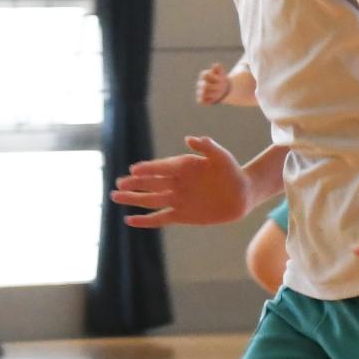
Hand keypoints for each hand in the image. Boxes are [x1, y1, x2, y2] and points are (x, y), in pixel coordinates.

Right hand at [111, 135, 252, 226]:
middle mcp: (177, 182)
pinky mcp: (181, 215)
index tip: (134, 170)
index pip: (161, 167)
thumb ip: (208, 147)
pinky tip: (129, 220)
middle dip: (135, 183)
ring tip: (115, 196)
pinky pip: (160, 218)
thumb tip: (191, 139)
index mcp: (183, 166)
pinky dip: (145, 220)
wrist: (242, 193)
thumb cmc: (232, 171)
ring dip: (134, 198)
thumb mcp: (222, 156)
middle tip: (118, 184)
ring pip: (151, 200)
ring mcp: (178, 199)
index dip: (148, 169)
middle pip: (151, 183)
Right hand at [195, 63, 230, 104]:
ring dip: (212, 94)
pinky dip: (208, 101)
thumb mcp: (221, 74)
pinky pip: (201, 101)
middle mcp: (201, 83)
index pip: (206, 75)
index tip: (220, 79)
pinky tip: (214, 99)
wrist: (222, 90)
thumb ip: (219, 69)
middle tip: (220, 88)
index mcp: (204, 76)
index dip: (214, 78)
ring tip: (218, 94)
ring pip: (203, 94)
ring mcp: (200, 91)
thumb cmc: (221, 80)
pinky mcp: (201, 99)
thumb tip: (215, 65)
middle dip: (215, 87)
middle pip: (205, 86)